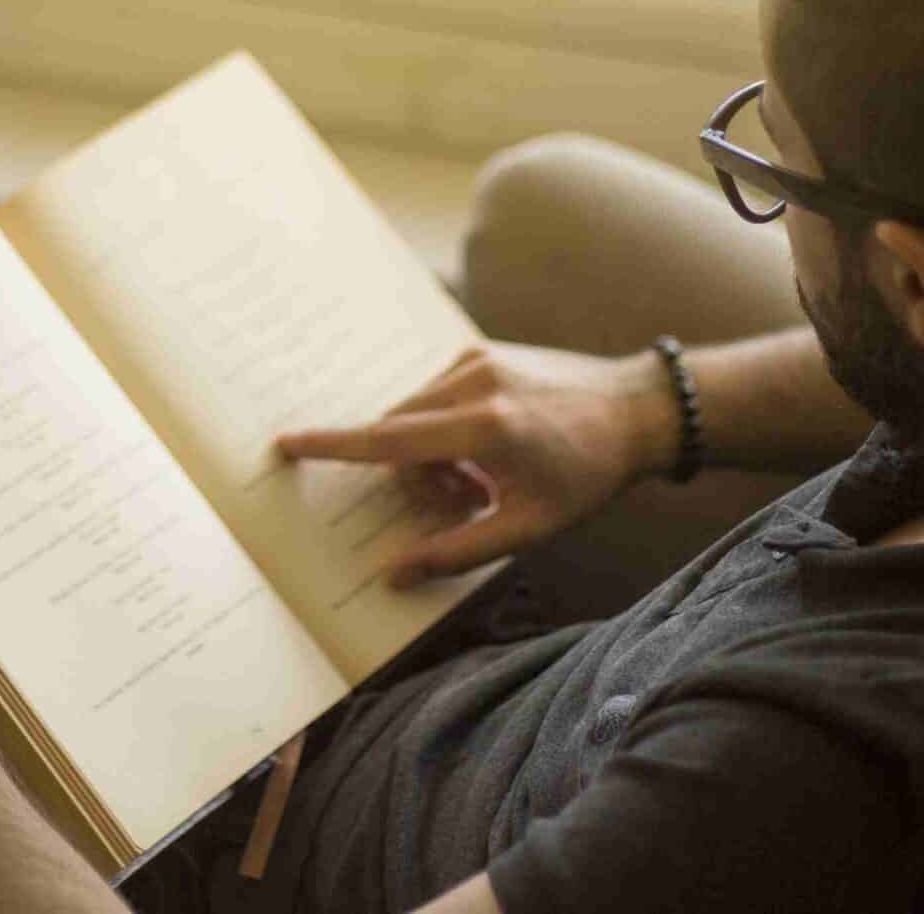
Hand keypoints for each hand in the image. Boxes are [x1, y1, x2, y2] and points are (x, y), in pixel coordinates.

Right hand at [275, 340, 674, 585]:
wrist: (638, 410)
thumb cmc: (588, 476)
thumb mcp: (528, 528)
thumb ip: (457, 552)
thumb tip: (394, 573)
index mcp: (483, 427)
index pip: (387, 440)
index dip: (331, 445)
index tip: (284, 443)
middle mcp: (472, 383)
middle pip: (396, 433)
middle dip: (411, 476)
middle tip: (464, 503)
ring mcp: (476, 360)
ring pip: (412, 413)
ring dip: (427, 453)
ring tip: (481, 480)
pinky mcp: (481, 351)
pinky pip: (433, 394)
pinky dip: (442, 428)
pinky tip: (488, 450)